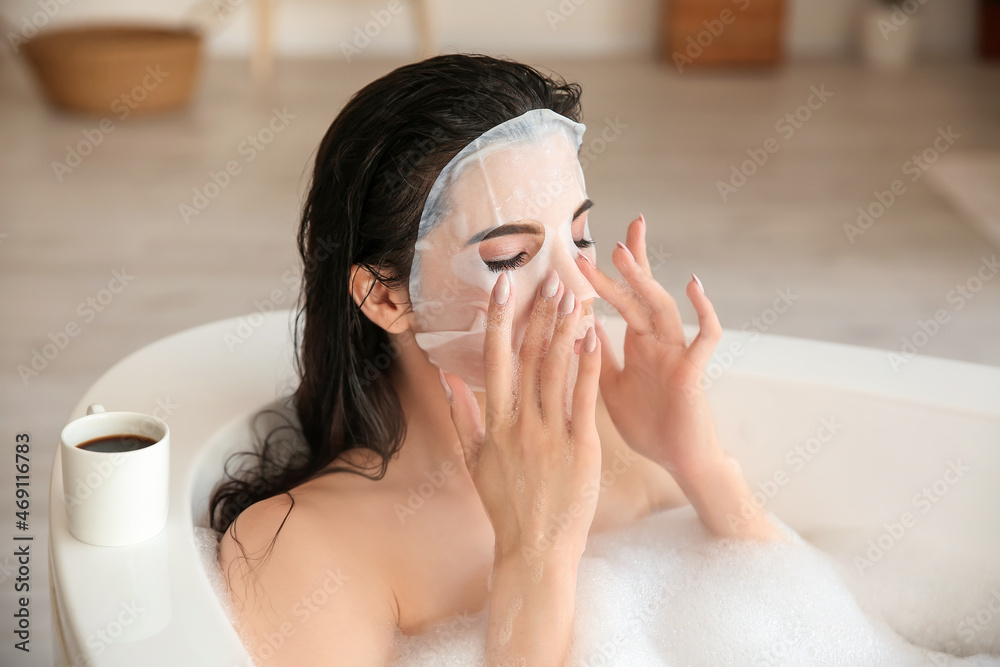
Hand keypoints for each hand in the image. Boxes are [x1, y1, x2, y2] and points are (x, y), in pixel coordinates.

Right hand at [438, 269, 602, 564]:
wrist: (535, 549)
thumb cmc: (505, 506)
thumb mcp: (474, 461)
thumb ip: (462, 416)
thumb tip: (447, 375)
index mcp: (494, 424)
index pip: (495, 360)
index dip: (499, 320)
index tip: (503, 287)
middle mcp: (520, 424)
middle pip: (530, 357)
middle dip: (540, 314)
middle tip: (551, 278)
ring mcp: (551, 435)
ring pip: (557, 370)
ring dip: (565, 329)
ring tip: (574, 296)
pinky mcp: (582, 448)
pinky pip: (585, 399)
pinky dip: (588, 366)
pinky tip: (594, 337)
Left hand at [574, 214, 724, 479]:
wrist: (680, 462)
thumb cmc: (649, 426)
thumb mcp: (610, 388)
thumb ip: (597, 357)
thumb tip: (578, 326)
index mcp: (639, 344)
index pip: (624, 298)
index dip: (610, 272)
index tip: (588, 248)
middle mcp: (658, 342)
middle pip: (642, 293)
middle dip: (628, 262)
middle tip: (609, 233)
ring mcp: (677, 353)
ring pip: (661, 307)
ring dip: (642, 279)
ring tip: (623, 252)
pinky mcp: (693, 372)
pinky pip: (705, 336)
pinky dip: (703, 310)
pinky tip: (692, 285)